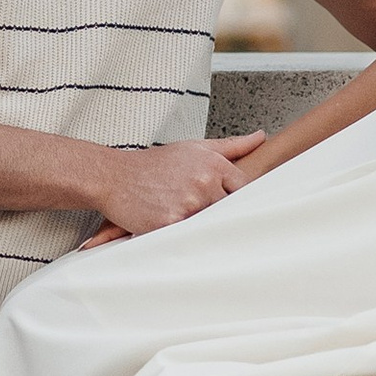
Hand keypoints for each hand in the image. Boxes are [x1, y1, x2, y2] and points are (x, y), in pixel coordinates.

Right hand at [84, 133, 265, 242]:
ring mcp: (188, 204)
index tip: (231, 206)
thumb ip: (231, 146)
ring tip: (193, 226)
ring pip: (213, 225)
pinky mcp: (171, 223)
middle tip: (212, 218)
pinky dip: (187, 238)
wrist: (114, 176)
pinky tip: (179, 232)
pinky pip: (190, 237)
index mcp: (213, 164)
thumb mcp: (193, 148)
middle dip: (221, 215)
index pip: (244, 189)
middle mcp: (204, 182)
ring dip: (206, 228)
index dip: (238, 199)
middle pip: (230, 210)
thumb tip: (261, 137)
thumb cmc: (154, 164)